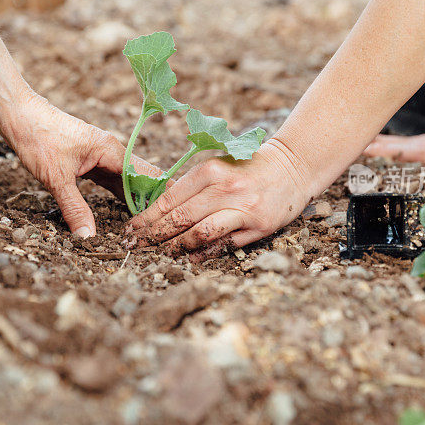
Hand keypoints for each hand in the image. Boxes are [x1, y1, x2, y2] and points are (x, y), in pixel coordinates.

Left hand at [0, 90, 159, 237]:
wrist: (19, 116)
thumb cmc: (38, 138)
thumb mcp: (56, 179)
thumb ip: (75, 209)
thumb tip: (88, 237)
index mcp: (111, 151)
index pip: (145, 176)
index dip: (155, 198)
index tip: (163, 220)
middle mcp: (112, 152)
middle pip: (140, 179)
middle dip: (148, 202)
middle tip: (158, 229)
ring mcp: (102, 156)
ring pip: (127, 181)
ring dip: (135, 200)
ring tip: (146, 225)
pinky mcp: (91, 161)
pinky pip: (112, 180)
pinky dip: (119, 194)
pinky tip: (125, 210)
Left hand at [127, 139, 309, 260]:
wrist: (293, 166)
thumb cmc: (249, 166)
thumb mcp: (219, 166)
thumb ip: (192, 185)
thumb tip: (160, 208)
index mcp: (211, 171)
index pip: (170, 199)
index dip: (147, 218)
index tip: (131, 229)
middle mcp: (226, 189)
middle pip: (180, 219)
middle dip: (153, 235)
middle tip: (134, 246)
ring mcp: (243, 209)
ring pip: (200, 234)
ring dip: (177, 247)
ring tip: (161, 253)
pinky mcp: (258, 226)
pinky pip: (225, 244)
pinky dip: (204, 253)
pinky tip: (189, 258)